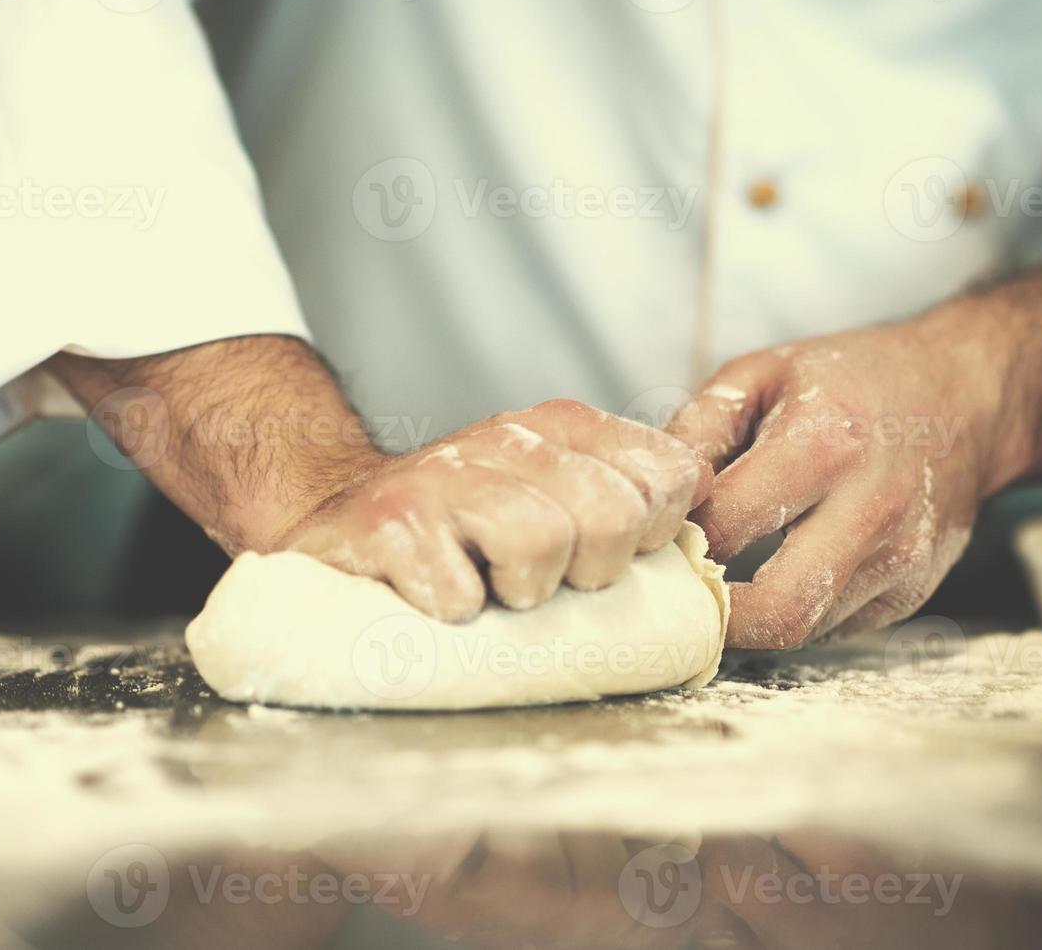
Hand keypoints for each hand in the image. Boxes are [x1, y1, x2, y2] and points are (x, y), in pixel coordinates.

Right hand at [280, 399, 710, 620]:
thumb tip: (705, 493)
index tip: (612, 557)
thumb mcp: (548, 491)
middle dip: (588, 570)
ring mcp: (443, 476)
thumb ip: (622, 488)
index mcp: (560, 428)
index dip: (653, 532)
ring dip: (520, 593)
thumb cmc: (459, 530)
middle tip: (541, 581)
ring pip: (540, 544)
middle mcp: (505, 437)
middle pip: (612, 515)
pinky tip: (436, 599)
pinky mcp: (388, 522)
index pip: (666, 474)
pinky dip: (452, 614)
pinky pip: (458, 593)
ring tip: (491, 591)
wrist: (337, 525)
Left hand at [667, 261, 1041, 649]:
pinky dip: (795, 610)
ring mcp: (902, 560)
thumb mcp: (761, 374)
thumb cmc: (850, 381)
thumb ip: (695, 430)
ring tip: (725, 577)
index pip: (726, 527)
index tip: (661, 533)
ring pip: (803, 630)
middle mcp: (872, 510)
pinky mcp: (911, 593)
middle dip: (714, 613)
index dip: (679, 538)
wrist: (966, 395)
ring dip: (752, 615)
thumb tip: (654, 499)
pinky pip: (832, 628)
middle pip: (776, 611)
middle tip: (684, 588)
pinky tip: (783, 571)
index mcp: (824, 444)